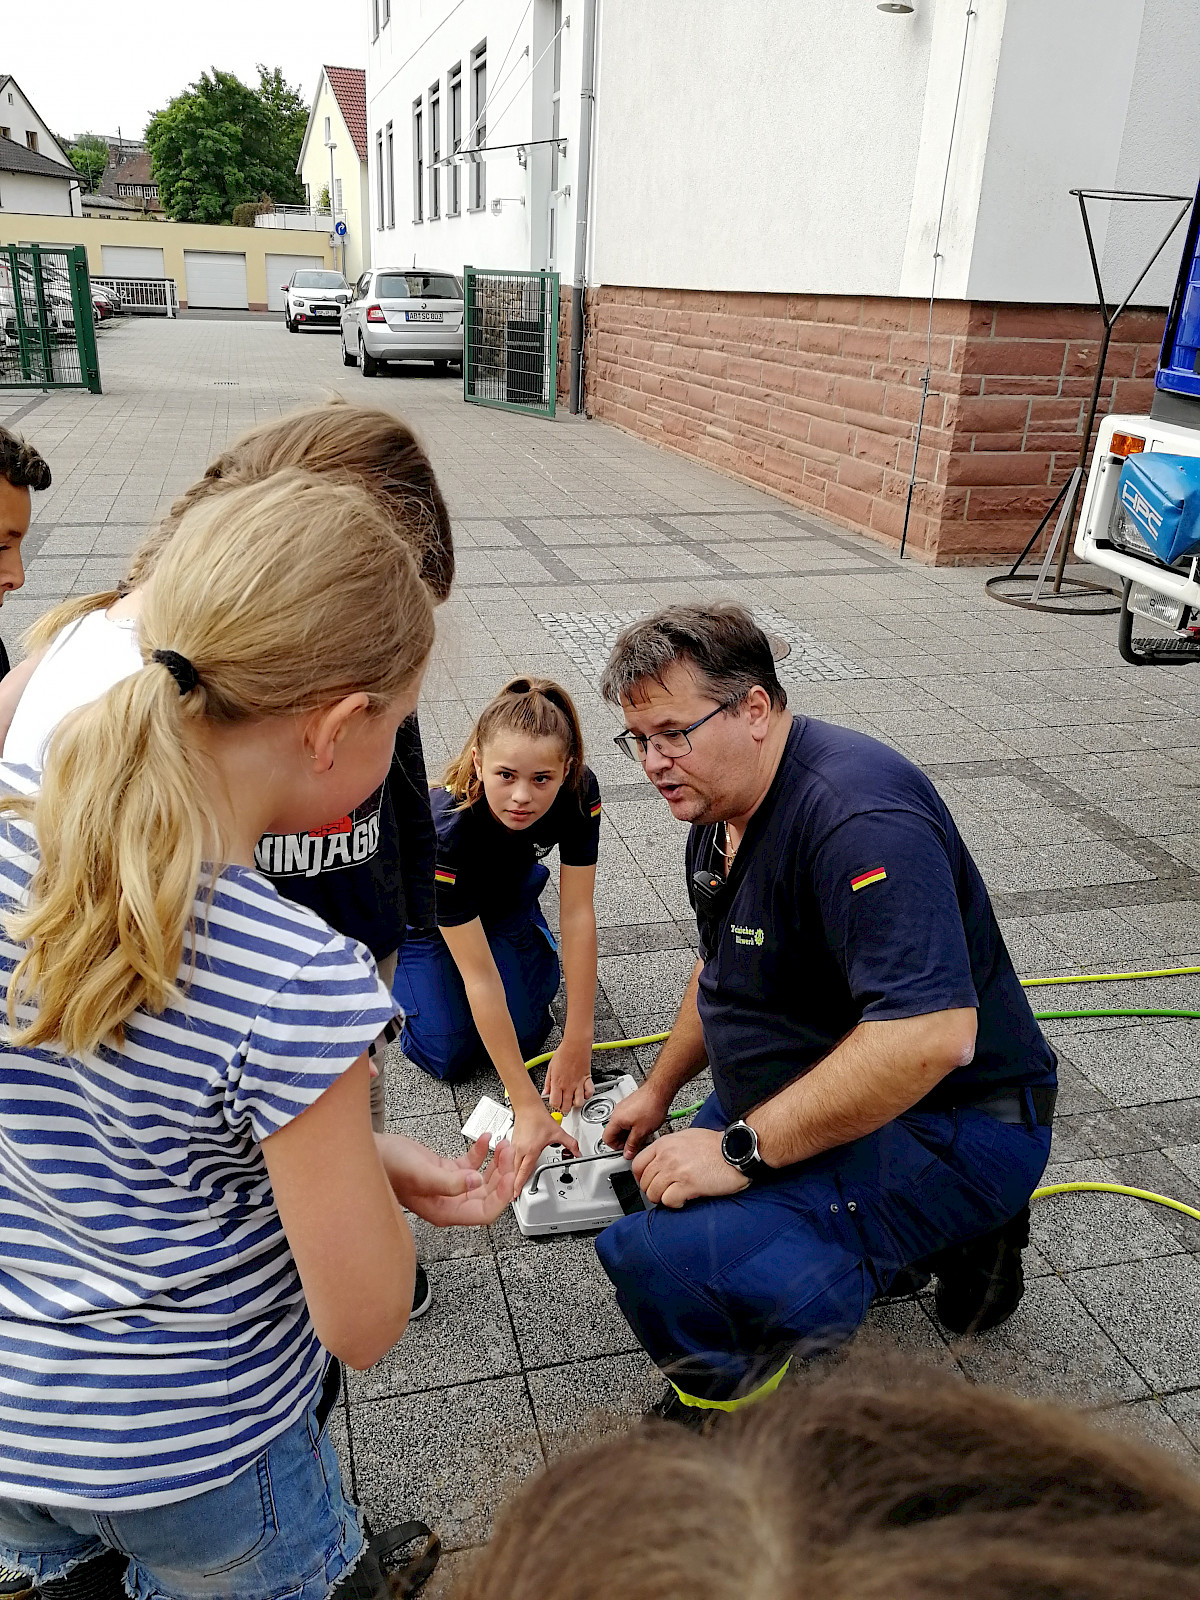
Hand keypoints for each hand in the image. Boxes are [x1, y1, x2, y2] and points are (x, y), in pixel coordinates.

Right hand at [380, 1133, 515, 1224]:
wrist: (374, 1152)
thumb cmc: (390, 1168)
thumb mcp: (422, 1175)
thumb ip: (450, 1182)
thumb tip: (477, 1182)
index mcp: (446, 1212)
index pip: (484, 1213)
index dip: (501, 1197)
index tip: (509, 1175)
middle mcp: (450, 1202)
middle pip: (488, 1194)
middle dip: (502, 1173)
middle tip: (508, 1151)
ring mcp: (450, 1186)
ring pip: (483, 1178)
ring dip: (496, 1162)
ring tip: (502, 1143)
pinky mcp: (447, 1171)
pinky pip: (471, 1164)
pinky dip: (482, 1152)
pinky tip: (484, 1138)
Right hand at [512, 1101, 579, 1192]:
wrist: (528, 1107)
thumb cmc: (539, 1118)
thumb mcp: (558, 1133)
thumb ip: (570, 1144)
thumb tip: (577, 1152)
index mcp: (531, 1150)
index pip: (524, 1171)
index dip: (519, 1184)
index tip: (515, 1194)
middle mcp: (520, 1149)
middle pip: (514, 1171)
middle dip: (513, 1183)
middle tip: (512, 1194)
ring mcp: (515, 1146)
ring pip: (511, 1165)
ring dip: (511, 1175)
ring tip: (512, 1184)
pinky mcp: (513, 1143)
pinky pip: (510, 1158)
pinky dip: (511, 1166)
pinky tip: (514, 1169)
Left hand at [543, 1036, 594, 1112]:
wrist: (576, 1045)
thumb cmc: (563, 1053)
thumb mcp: (550, 1068)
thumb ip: (548, 1083)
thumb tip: (545, 1093)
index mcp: (557, 1083)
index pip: (555, 1103)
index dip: (554, 1106)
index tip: (554, 1104)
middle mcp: (568, 1086)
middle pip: (567, 1106)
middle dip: (564, 1109)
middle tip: (563, 1106)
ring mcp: (578, 1084)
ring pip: (579, 1103)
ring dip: (575, 1104)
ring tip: (572, 1101)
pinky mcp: (587, 1080)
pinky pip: (589, 1093)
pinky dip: (587, 1096)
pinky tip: (583, 1094)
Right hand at [602, 1080, 669, 1157]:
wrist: (659, 1091)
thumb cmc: (651, 1106)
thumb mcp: (642, 1132)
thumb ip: (632, 1145)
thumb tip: (627, 1153)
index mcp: (616, 1119)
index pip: (606, 1139)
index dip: (616, 1148)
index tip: (626, 1150)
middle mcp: (617, 1112)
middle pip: (614, 1132)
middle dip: (624, 1140)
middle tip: (635, 1144)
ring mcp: (623, 1107)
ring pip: (622, 1125)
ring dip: (630, 1133)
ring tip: (642, 1134)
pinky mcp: (631, 1104)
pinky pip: (628, 1118)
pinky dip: (634, 1125)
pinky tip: (644, 1126)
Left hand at [632, 1127, 748, 1208]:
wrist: (736, 1149)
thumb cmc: (716, 1145)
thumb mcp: (686, 1137)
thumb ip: (670, 1148)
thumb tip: (659, 1161)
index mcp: (665, 1144)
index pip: (637, 1164)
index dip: (640, 1178)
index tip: (647, 1183)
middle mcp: (667, 1156)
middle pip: (644, 1182)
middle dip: (653, 1191)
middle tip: (664, 1193)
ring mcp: (676, 1170)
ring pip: (654, 1193)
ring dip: (663, 1199)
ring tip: (675, 1197)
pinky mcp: (688, 1184)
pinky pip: (668, 1201)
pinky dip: (674, 1205)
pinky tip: (684, 1200)